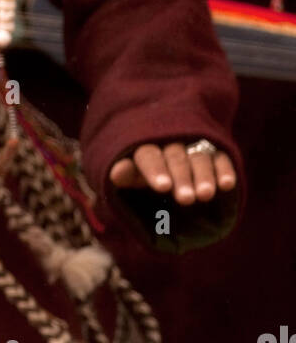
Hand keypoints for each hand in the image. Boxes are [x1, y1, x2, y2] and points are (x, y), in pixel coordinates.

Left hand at [109, 141, 237, 204]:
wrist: (166, 165)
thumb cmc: (144, 175)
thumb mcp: (131, 176)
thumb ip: (126, 175)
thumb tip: (115, 171)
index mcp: (144, 146)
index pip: (148, 154)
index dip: (155, 170)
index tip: (163, 187)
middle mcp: (169, 142)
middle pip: (175, 157)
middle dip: (181, 177)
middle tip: (186, 199)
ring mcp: (193, 146)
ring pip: (199, 157)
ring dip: (203, 175)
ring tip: (205, 195)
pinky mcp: (214, 151)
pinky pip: (220, 157)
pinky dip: (224, 169)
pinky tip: (227, 184)